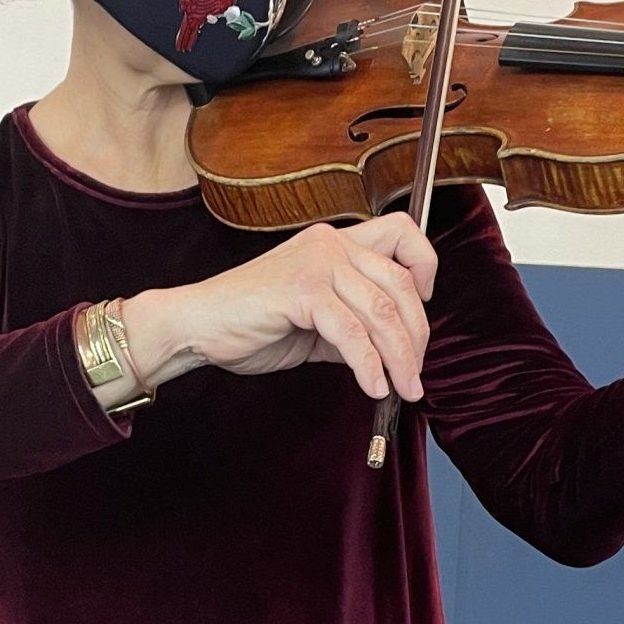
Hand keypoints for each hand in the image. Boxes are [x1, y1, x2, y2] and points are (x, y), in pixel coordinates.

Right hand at [121, 215, 438, 401]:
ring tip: (404, 389)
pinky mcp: (301, 291)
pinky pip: (352, 332)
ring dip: (400, 358)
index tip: (424, 308)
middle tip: (415, 375)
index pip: (402, 234)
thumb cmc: (248, 323)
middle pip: (400, 284)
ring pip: (382, 310)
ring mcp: (316, 263)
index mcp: (335, 243)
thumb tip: (391, 353)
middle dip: (416, 337)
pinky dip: (369, 365)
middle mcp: (330, 244)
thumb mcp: (316, 323)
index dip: (426, 267)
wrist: (197, 326)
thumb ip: (353, 327)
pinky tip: (373, 387)